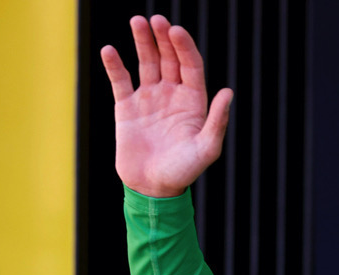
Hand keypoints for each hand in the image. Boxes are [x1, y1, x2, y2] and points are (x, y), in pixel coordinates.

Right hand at [101, 15, 233, 197]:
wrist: (152, 189)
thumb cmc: (183, 172)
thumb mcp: (206, 150)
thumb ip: (217, 121)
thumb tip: (228, 91)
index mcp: (193, 101)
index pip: (190, 65)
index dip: (184, 47)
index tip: (175, 31)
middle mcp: (172, 94)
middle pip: (169, 58)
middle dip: (163, 38)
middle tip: (156, 20)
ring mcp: (149, 99)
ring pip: (146, 63)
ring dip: (142, 42)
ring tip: (137, 22)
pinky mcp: (127, 108)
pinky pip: (121, 81)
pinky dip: (115, 66)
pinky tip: (110, 51)